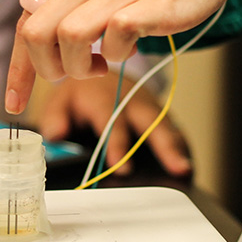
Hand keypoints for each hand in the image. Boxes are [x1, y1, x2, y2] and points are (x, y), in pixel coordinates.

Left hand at [0, 0, 241, 114]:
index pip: (26, 21)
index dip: (17, 68)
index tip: (14, 102)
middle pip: (36, 36)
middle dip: (47, 70)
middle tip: (72, 72)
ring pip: (69, 41)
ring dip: (82, 67)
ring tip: (103, 62)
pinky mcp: (144, 6)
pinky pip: (115, 44)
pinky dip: (120, 56)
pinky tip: (132, 45)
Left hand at [38, 73, 191, 176]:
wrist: (98, 72)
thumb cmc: (80, 93)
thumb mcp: (59, 100)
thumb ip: (55, 118)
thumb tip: (57, 135)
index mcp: (102, 94)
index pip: (111, 118)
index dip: (117, 142)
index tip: (121, 165)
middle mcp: (129, 98)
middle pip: (149, 120)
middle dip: (163, 144)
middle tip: (175, 167)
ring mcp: (148, 105)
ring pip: (164, 125)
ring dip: (176, 147)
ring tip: (185, 169)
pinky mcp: (158, 115)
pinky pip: (172, 129)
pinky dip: (181, 146)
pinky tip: (187, 165)